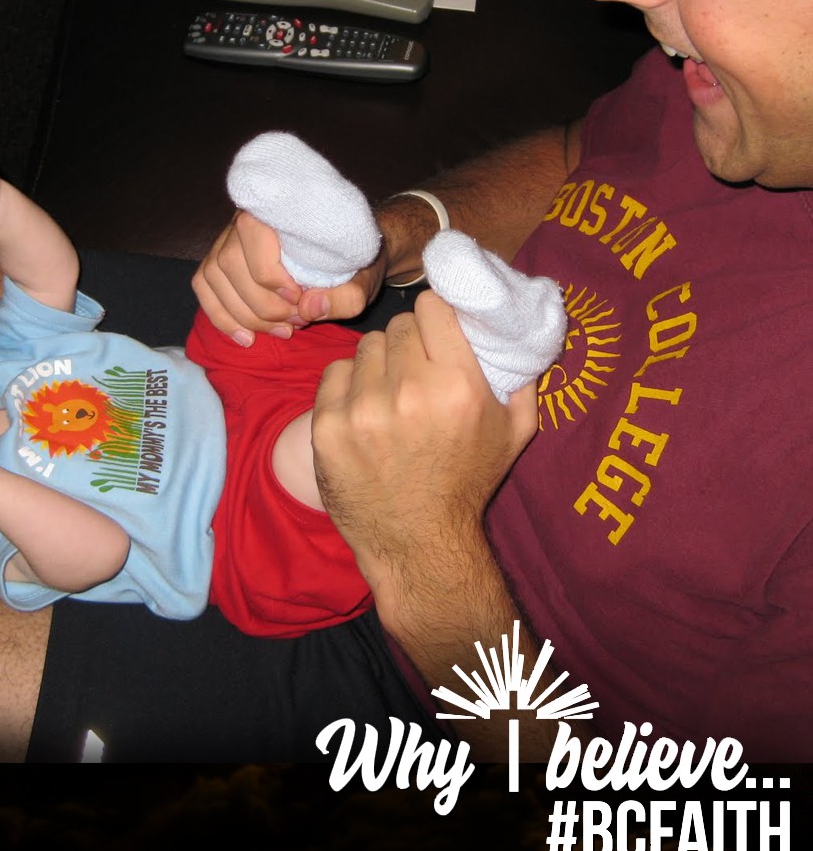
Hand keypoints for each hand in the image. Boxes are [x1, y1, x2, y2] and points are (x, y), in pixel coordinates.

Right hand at [192, 211, 385, 344]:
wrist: (347, 250)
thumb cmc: (353, 260)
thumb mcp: (364, 280)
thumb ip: (346, 296)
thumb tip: (308, 307)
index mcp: (279, 210)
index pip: (254, 241)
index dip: (273, 280)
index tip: (300, 300)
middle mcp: (245, 217)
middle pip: (230, 264)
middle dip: (261, 305)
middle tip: (294, 322)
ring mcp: (227, 238)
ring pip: (214, 277)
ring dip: (244, 314)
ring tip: (280, 331)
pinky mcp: (220, 259)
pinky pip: (204, 286)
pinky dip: (220, 316)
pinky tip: (245, 338)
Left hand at [311, 290, 536, 604]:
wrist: (418, 543)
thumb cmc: (467, 483)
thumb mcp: (514, 432)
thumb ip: (522, 376)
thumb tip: (516, 328)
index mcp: (458, 385)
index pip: (431, 307)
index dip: (434, 315)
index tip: (435, 329)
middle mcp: (409, 392)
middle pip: (397, 326)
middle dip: (408, 343)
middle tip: (414, 370)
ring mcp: (363, 409)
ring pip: (365, 348)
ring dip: (378, 364)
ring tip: (390, 395)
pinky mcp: (327, 425)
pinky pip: (334, 373)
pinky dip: (348, 385)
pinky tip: (363, 411)